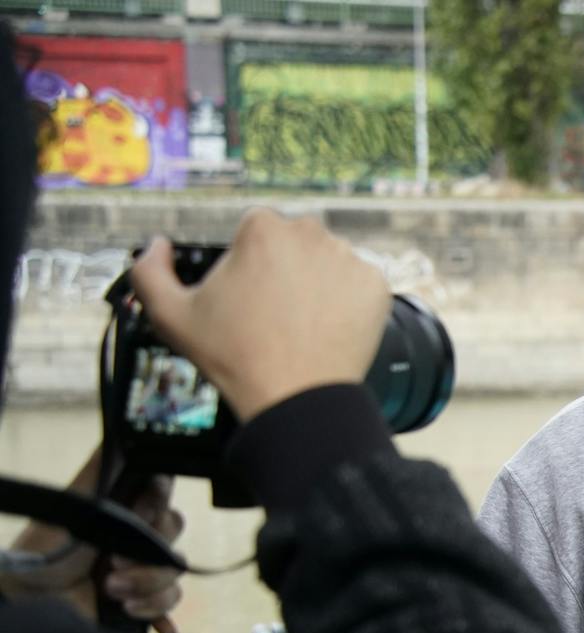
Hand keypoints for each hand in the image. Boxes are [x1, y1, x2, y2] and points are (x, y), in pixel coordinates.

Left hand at [0, 447, 184, 632]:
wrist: (28, 600)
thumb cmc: (44, 549)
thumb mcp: (73, 501)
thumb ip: (101, 469)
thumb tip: (121, 435)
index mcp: (126, 511)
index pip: (165, 499)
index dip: (158, 506)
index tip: (140, 514)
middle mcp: (139, 541)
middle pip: (176, 537)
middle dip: (147, 553)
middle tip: (112, 563)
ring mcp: (143, 574)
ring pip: (175, 576)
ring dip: (145, 585)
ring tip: (109, 591)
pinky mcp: (142, 606)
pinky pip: (170, 608)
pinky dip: (160, 616)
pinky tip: (144, 619)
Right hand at [129, 209, 391, 421]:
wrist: (295, 398)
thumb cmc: (234, 357)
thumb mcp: (170, 315)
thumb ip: (149, 271)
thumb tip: (157, 246)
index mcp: (263, 228)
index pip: (256, 232)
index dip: (248, 265)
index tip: (248, 297)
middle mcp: (311, 233)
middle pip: (295, 242)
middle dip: (285, 268)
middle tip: (275, 312)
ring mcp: (349, 258)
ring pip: (328, 262)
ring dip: (317, 282)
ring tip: (302, 322)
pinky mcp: (378, 286)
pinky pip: (359, 284)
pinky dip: (347, 302)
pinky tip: (328, 327)